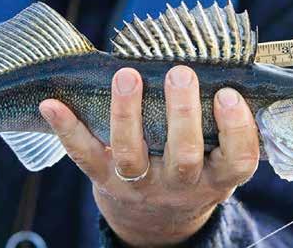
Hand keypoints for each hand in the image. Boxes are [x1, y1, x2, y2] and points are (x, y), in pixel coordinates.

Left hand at [39, 66, 259, 246]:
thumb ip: (228, 131)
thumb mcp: (220, 161)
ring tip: (127, 75)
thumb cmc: (195, 173)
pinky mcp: (106, 180)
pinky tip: (54, 104)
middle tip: (180, 73)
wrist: (157, 219)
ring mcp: (141, 185)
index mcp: (217, 178)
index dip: (237, 129)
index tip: (228, 94)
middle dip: (182, 114)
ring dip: (128, 115)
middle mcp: (181, 186)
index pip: (238, 160)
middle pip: (184, 156)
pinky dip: (69, 130)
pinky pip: (86, 157)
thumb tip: (238, 77)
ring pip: (133, 155)